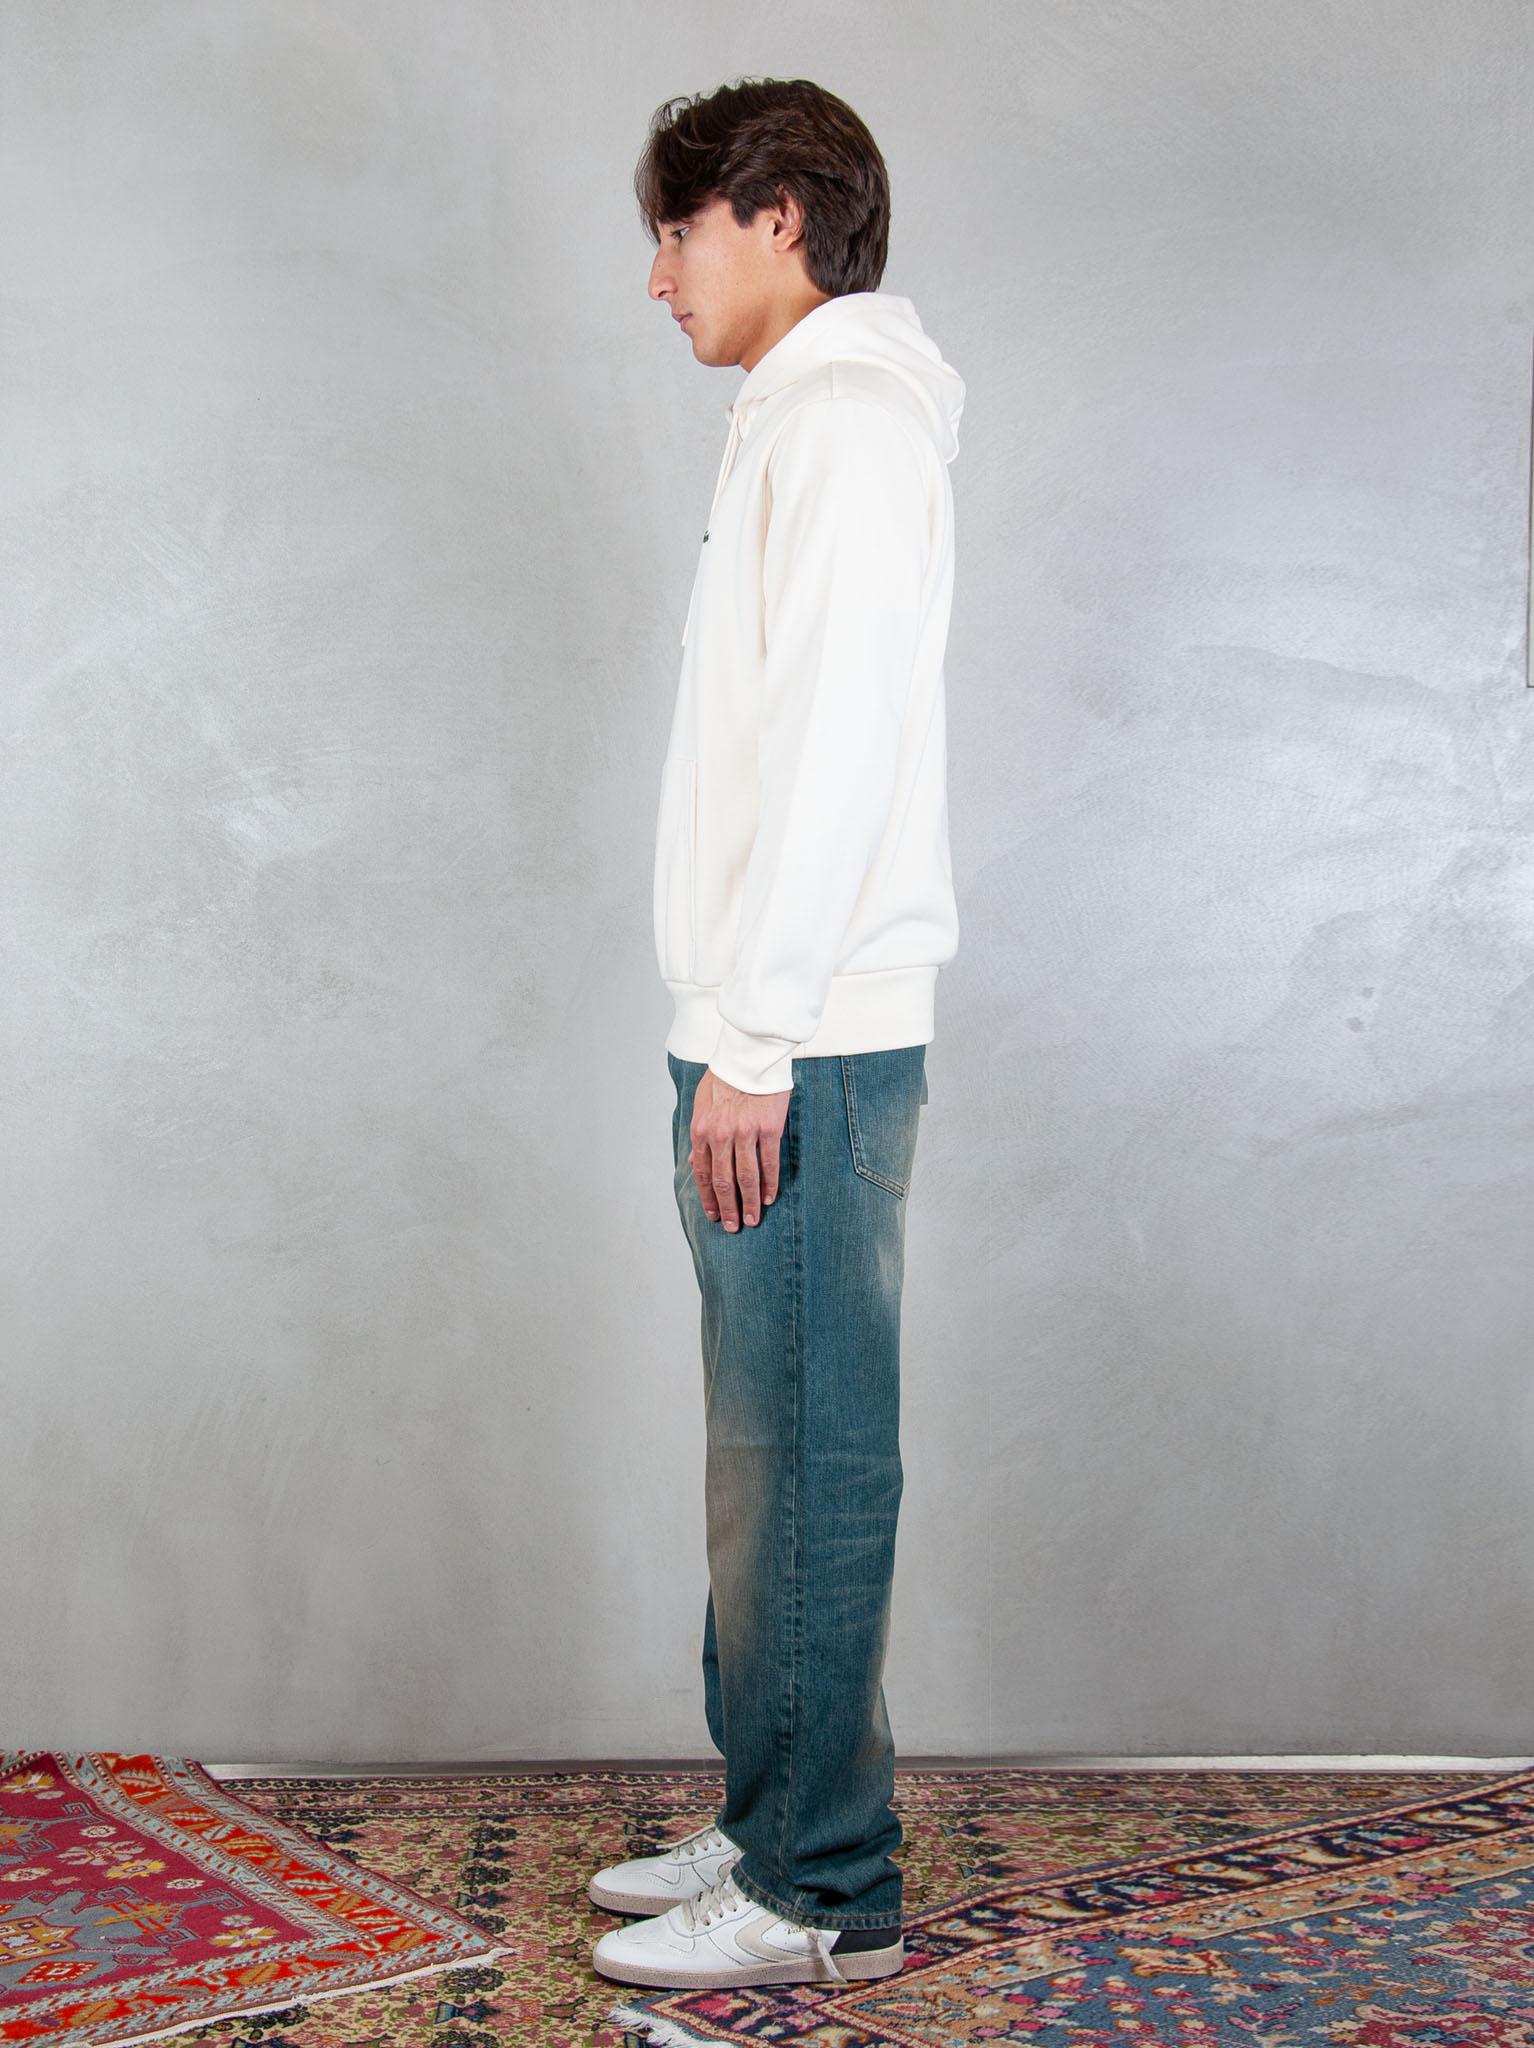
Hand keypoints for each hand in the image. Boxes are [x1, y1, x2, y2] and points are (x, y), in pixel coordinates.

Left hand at [690, 1068, 790, 1229]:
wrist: (750, 1055)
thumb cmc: (725, 1078)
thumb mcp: (701, 1104)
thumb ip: (699, 1136)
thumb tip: (696, 1163)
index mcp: (702, 1130)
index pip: (704, 1174)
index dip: (709, 1198)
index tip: (715, 1215)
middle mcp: (721, 1135)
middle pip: (724, 1182)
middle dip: (729, 1208)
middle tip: (734, 1227)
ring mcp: (746, 1133)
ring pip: (747, 1178)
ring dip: (750, 1203)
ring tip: (753, 1219)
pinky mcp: (770, 1129)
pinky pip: (769, 1163)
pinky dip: (770, 1184)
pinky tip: (770, 1197)